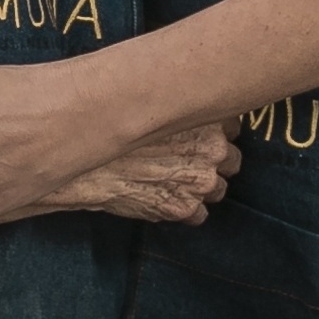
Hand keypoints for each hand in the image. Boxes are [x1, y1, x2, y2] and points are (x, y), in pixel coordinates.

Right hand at [47, 120, 241, 223]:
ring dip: (199, 188)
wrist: (86, 161)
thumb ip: (179, 108)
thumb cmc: (114, 127)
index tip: (196, 135)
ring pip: (217, 189)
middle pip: (232, 160)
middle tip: (183, 161)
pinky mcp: (184, 208)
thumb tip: (186, 108)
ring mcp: (201, 181)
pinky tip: (163, 197)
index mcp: (208, 118)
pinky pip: (198, 214)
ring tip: (171, 181)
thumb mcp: (152, 105)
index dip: (212, 133)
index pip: (231, 128)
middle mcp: (213, 150)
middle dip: (211, 163)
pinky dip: (184, 209)